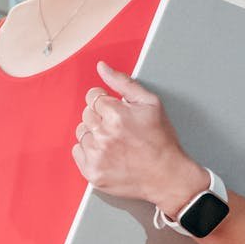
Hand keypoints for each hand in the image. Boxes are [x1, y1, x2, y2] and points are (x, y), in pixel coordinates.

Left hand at [71, 59, 207, 215]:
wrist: (167, 176)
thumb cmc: (161, 140)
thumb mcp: (150, 103)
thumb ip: (123, 82)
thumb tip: (102, 67)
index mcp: (116, 114)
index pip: (93, 97)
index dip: (106, 102)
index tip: (116, 113)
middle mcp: (103, 135)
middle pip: (86, 114)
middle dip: (100, 117)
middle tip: (120, 129)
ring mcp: (96, 155)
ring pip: (81, 132)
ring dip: (94, 134)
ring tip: (114, 142)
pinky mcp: (92, 172)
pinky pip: (77, 151)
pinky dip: (88, 151)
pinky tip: (107, 153)